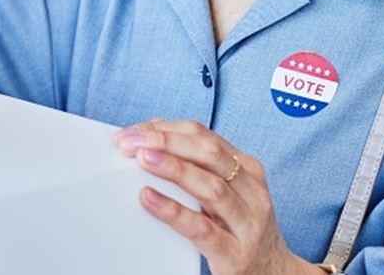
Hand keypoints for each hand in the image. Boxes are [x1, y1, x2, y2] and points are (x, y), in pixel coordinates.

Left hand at [115, 119, 319, 274]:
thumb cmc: (240, 229)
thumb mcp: (229, 194)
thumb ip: (198, 169)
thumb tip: (151, 140)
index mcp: (247, 169)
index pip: (205, 137)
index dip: (167, 129)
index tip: (134, 131)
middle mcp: (252, 191)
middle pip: (209, 154)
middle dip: (167, 142)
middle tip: (131, 141)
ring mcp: (247, 223)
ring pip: (211, 188)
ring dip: (174, 169)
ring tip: (142, 159)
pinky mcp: (235, 253)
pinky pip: (202, 229)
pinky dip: (173, 211)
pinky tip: (149, 199)